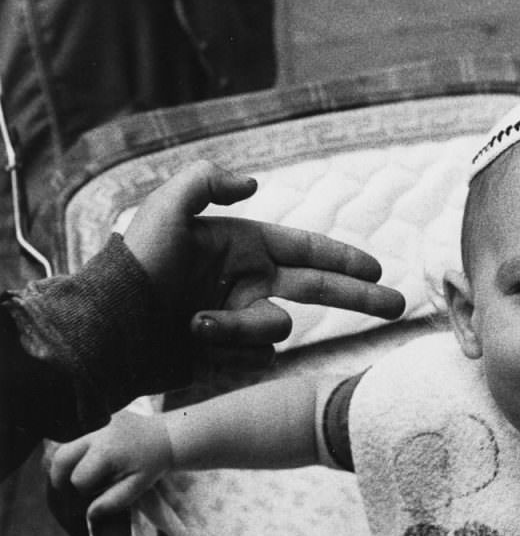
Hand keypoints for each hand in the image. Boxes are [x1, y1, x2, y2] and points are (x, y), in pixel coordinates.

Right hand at [48, 412, 172, 522]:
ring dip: (63, 465)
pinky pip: (72, 437)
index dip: (83, 492)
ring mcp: (94, 422)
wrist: (167, 437)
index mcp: (106, 451)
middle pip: (60, 459)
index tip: (94, 495)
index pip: (78, 479)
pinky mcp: (95, 418)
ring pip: (61, 446)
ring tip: (75, 477)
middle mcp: (96, 433)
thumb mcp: (138, 486)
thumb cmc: (153, 463)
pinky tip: (83, 462)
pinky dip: (72, 452)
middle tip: (70, 491)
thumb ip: (114, 501)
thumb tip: (89, 515)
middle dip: (59, 479)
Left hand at [122, 160, 405, 365]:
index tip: (380, 271)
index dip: (347, 260)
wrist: (105, 331)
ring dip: (241, 327)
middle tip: (398, 307)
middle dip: (360, 298)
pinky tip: (192, 336)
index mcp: (242, 248)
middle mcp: (247, 282)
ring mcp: (238, 318)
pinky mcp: (226, 352)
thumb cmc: (132, 267)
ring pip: (274, 327)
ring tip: (195, 323)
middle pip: (318, 290)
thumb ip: (208, 181)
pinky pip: (251, 353)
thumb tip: (256, 184)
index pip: (308, 251)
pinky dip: (226, 343)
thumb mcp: (164, 209)